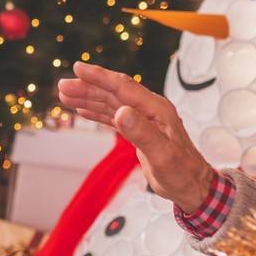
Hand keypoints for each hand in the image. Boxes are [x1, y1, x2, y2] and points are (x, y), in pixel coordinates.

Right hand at [57, 61, 215, 213]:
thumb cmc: (182, 172)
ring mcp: (144, 119)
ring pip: (111, 103)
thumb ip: (141, 132)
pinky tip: (82, 110)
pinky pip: (113, 116)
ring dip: (88, 98)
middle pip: (113, 93)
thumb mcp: (161, 154)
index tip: (78, 69)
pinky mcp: (138, 130)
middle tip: (62, 85)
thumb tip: (120, 112)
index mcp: (156, 109)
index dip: (100, 77)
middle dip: (87, 87)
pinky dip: (96, 112)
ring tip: (66, 95)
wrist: (193, 186)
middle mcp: (149, 109)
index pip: (123, 88)